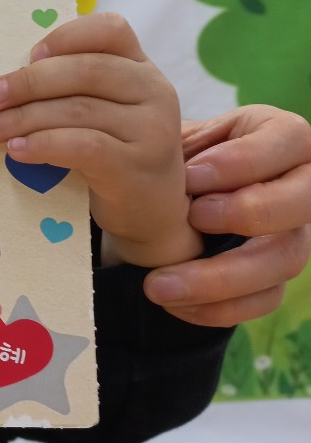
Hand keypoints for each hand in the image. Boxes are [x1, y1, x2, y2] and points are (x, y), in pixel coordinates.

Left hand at [0, 13, 202, 267]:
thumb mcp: (101, 110)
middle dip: (29, 82)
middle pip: (85, 71)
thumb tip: (2, 83)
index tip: (29, 54)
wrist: (150, 210)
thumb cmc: (113, 152)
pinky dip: (43, 145)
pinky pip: (83, 146)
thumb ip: (69, 89)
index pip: (110, 30)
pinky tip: (16, 151)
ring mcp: (151, 128)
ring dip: (24, 118)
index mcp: (141, 66)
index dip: (66, 36)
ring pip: (78, 110)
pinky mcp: (137, 165)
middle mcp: (153, 90)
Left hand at [144, 105, 310, 324]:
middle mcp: (298, 185)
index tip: (190, 176)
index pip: (292, 139)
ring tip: (160, 284)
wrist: (148, 200)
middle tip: (194, 219)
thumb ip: (177, 143)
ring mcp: (292, 234)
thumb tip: (175, 171)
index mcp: (278, 136)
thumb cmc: (166, 158)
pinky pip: (265, 299)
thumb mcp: (170, 138)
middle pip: (306, 201)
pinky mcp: (274, 276)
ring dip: (222, 277)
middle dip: (252, 212)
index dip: (246, 160)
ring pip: (286, 258)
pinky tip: (175, 303)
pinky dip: (217, 307)